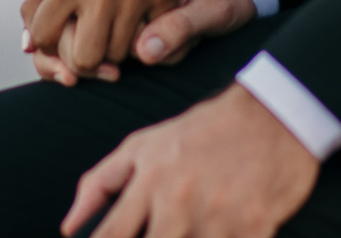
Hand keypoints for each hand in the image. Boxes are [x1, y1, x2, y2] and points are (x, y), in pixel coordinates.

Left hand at [22, 0, 246, 81]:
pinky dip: (146, 37)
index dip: (51, 46)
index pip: (43, 36)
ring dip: (120, 49)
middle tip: (98, 42)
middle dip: (90, 59)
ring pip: (116, 57)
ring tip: (123, 26)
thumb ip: (40, 4)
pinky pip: (149, 43)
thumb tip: (26, 46)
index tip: (66, 38)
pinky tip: (146, 18)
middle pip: (82, 58)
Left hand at [62, 84, 319, 237]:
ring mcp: (217, 218)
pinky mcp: (253, 229)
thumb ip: (101, 183)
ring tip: (190, 231)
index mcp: (150, 180)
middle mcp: (179, 200)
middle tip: (162, 236)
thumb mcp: (145, 145)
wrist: (272, 115)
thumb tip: (68, 228)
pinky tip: (218, 235)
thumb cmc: (202, 133)